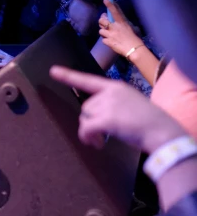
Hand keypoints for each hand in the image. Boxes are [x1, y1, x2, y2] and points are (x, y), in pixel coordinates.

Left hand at [49, 65, 184, 152]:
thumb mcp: (131, 104)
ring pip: (85, 118)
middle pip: (86, 107)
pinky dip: (87, 138)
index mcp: (116, 87)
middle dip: (90, 121)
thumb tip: (93, 118)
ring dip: (89, 132)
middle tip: (98, 136)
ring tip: (100, 141)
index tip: (53, 71)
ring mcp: (108, 104)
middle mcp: (110, 93)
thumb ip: (112, 105)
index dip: (69, 76)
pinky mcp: (106, 119)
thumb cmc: (150, 123)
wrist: (163, 133)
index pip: (88, 80)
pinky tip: (97, 144)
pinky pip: (86, 128)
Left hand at [98, 0, 143, 57]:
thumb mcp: (132, 27)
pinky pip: (103, 39)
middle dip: (101, 20)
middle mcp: (114, 27)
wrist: (134, 50)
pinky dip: (106, 40)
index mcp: (121, 22)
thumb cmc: (135, 38)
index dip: (109, 5)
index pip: (115, 11)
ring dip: (104, 32)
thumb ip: (124, 23)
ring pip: (100, 30)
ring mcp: (110, 34)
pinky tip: (111, 42)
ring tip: (109, 34)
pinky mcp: (107, 42)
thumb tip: (120, 20)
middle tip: (104, 22)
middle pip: (101, 20)